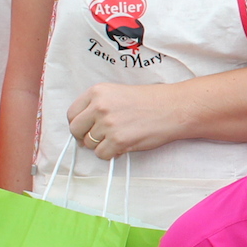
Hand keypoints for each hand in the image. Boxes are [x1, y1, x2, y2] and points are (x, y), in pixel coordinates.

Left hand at [67, 83, 190, 158]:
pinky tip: (124, 145)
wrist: (174, 108)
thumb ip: (98, 106)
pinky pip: (102, 154)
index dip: (78, 124)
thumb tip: (84, 129)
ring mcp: (108, 124)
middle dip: (85, 137)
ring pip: (89, 144)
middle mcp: (99, 106)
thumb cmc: (151, 101)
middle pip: (76, 130)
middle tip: (99, 138)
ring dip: (101, 145)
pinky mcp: (118, 140)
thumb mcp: (118, 93)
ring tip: (119, 138)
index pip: (72, 113)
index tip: (86, 129)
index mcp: (97, 92)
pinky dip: (112, 154)